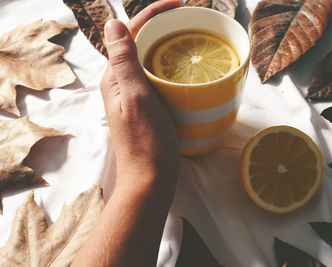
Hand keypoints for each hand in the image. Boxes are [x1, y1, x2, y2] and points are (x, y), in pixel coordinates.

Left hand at [101, 0, 180, 187]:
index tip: (178, 3)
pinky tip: (186, 69)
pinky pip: (158, 77)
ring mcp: (135, 96)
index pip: (130, 34)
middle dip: (162, 26)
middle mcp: (122, 83)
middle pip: (140, 44)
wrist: (150, 177)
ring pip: (150, 60)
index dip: (152, 14)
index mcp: (115, 77)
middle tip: (189, 20)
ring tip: (190, 39)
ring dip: (167, 45)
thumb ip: (123, 61)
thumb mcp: (136, 97)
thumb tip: (112, 23)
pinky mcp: (148, 107)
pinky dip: (171, 66)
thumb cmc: (146, 141)